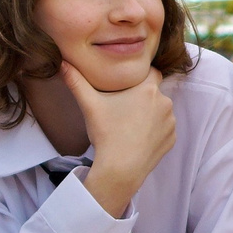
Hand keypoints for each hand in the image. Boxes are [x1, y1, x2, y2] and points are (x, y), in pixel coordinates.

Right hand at [69, 64, 178, 218]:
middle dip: (142, 98)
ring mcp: (170, 122)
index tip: (128, 85)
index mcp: (149, 89)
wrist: (121, 169)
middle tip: (124, 108)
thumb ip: (76, 82)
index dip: (140, 77)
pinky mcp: (171, 139)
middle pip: (154, 93)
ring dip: (150, 114)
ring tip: (130, 125)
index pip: (151, 72)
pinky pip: (164, 129)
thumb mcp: (90, 105)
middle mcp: (165, 103)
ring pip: (160, 111)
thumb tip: (61, 63)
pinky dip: (155, 131)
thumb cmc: (107, 134)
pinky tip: (139, 138)